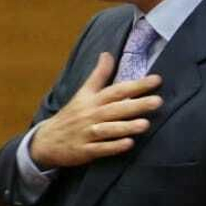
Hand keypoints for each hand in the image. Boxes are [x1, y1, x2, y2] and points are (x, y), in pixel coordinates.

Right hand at [29, 53, 162, 169]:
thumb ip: (98, 75)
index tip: (157, 80)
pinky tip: (128, 144)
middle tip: (158, 101)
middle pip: (115, 109)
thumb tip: (107, 54)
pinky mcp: (85, 151)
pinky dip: (114, 146)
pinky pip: (100, 149)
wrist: (47, 140)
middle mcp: (91, 115)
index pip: (117, 90)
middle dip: (136, 105)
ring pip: (109, 129)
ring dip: (126, 126)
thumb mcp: (82, 93)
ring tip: (145, 124)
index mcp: (92, 100)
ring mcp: (87, 133)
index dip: (136, 85)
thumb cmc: (71, 115)